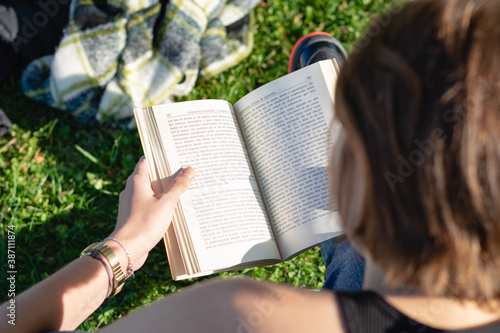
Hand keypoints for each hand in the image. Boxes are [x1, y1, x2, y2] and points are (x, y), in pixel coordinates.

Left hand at [107, 157, 194, 271]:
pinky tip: (173, 209)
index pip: (146, 161)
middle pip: (150, 176)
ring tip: (183, 189)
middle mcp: (131, 190)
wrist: (127, 249)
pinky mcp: (134, 216)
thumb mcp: (166, 202)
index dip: (159, 157)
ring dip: (164, 191)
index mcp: (137, 181)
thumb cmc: (145, 223)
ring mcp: (132, 204)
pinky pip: (149, 205)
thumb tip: (189, 170)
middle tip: (184, 171)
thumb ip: (178, 186)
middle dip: (166, 174)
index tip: (173, 154)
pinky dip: (160, 204)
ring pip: (150, 192)